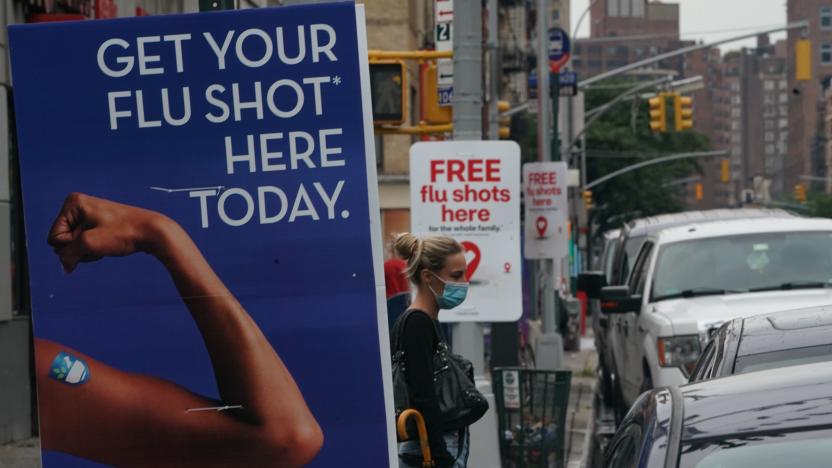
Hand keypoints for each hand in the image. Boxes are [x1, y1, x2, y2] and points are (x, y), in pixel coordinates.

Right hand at [48, 193, 169, 272]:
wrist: (153, 232)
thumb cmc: (123, 233)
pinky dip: (96, 250)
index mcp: (73, 203)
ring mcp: (89, 215)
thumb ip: (68, 256)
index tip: (93, 239)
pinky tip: (110, 245)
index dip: (71, 245)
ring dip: (89, 251)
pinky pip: (88, 244)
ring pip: (76, 245)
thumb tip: (65, 268)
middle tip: (102, 242)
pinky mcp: (99, 225)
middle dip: (81, 249)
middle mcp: (79, 206)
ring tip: (108, 243)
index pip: (54, 238)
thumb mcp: (89, 244)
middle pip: (64, 241)